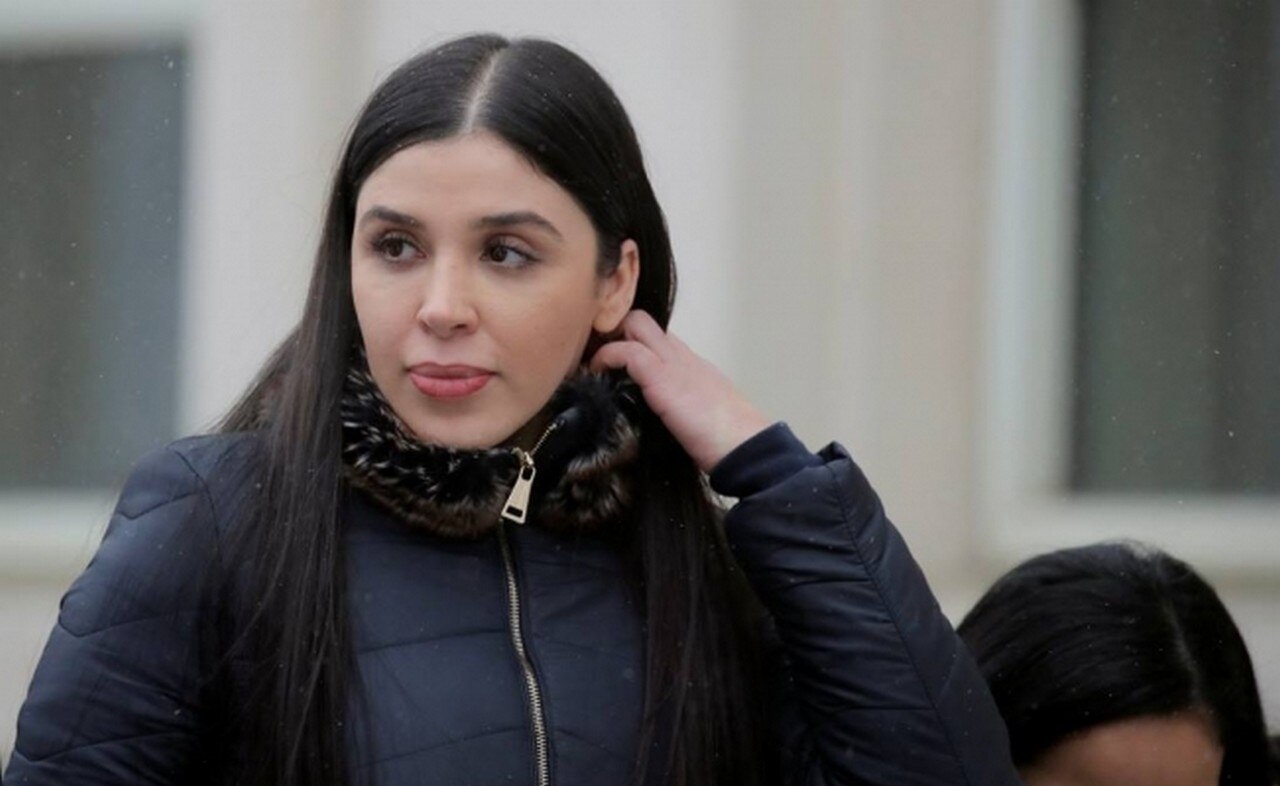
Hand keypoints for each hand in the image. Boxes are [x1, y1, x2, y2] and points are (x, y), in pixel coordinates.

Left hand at [589, 311, 771, 472]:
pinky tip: (596, 374)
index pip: (658, 340)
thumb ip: (679, 411)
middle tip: (598, 361)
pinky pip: (626, 350)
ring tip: (593, 368)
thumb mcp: (699, 418)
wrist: (746, 446)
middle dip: (615, 333)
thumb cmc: (727, 442)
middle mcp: (683, 357)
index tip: (611, 365)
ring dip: (608, 341)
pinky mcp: (662, 376)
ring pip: (635, 324)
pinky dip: (606, 357)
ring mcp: (673, 363)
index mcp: (692, 366)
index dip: (631, 344)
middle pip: (644, 321)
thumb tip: (659, 426)